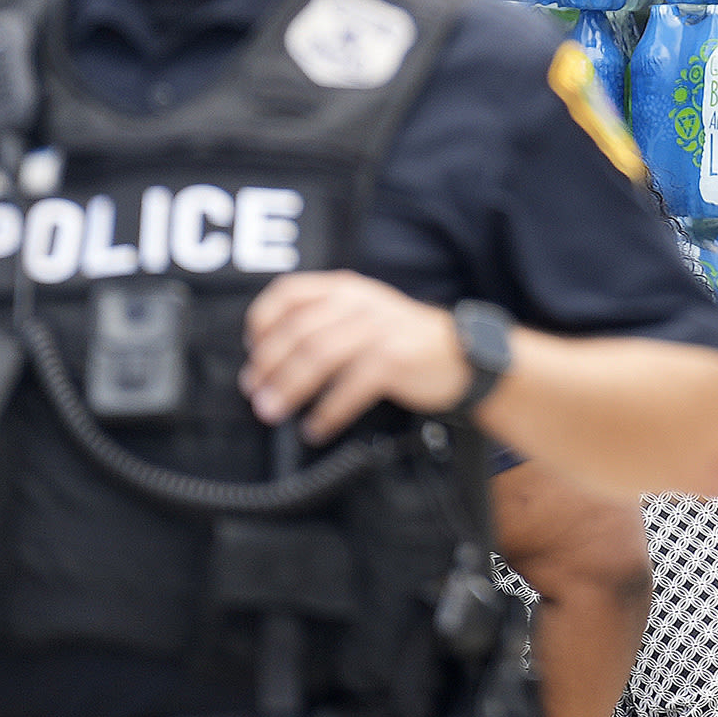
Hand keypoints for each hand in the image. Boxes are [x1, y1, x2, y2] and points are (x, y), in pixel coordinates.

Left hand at [240, 273, 473, 442]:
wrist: (464, 356)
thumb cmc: (405, 340)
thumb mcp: (366, 312)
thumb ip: (325, 318)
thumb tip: (270, 351)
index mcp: (346, 288)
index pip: (288, 293)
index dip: (262, 321)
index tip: (252, 350)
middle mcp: (359, 303)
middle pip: (297, 331)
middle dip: (268, 366)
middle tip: (254, 393)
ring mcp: (378, 330)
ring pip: (317, 357)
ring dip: (288, 389)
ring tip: (272, 411)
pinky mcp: (394, 360)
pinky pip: (348, 388)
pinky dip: (327, 412)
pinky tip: (316, 428)